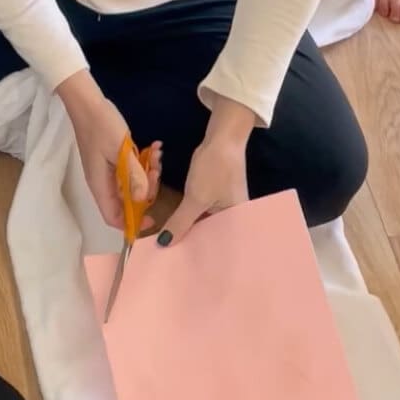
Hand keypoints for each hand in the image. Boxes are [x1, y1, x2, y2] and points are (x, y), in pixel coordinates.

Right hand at [59, 70, 160, 229]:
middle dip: (146, 191)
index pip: (113, 217)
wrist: (88, 102)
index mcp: (100, 185)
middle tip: (156, 172)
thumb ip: (134, 175)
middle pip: (127, 202)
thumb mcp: (122, 150)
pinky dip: (144, 163)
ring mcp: (109, 172)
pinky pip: (132, 170)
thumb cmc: (101, 126)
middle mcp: (104, 183)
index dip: (131, 223)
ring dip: (148, 174)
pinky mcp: (115, 160)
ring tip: (156, 156)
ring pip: (133, 185)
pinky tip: (153, 147)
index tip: (151, 218)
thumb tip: (141, 200)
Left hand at [158, 97, 253, 245]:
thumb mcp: (196, 198)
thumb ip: (180, 222)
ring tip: (168, 242)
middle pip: (206, 236)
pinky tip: (174, 225)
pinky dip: (186, 215)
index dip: (195, 253)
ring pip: (200, 225)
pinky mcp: (214, 199)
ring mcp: (223, 209)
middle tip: (168, 252)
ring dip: (184, 227)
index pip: (214, 246)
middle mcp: (231, 220)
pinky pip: (198, 213)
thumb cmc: (216, 169)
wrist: (223, 138)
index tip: (175, 261)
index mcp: (235, 224)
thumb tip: (164, 244)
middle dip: (187, 240)